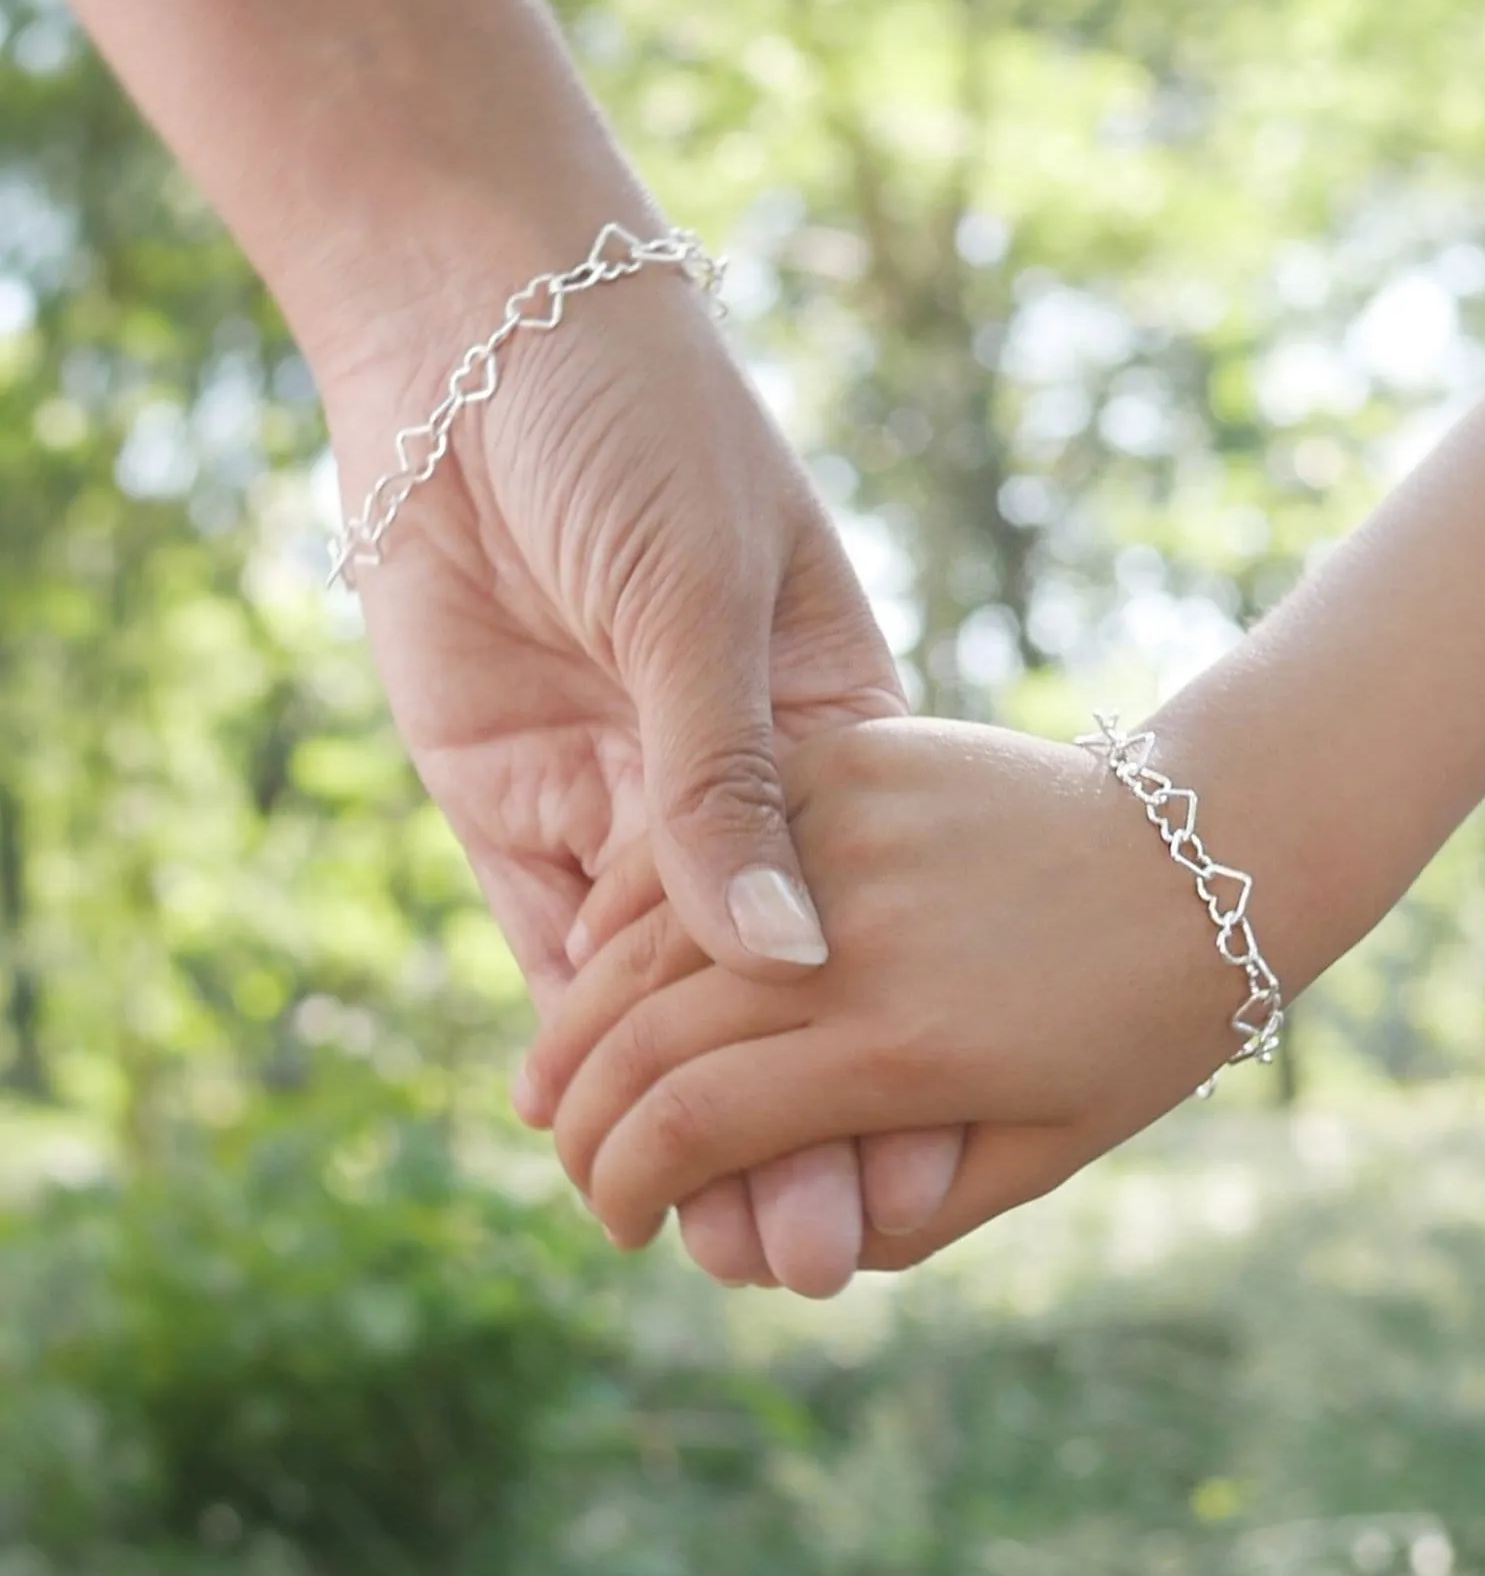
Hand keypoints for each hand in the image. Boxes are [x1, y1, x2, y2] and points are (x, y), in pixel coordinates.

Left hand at [317, 227, 961, 1287]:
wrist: (477, 327)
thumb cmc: (637, 427)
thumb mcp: (700, 593)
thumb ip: (726, 778)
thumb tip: (780, 959)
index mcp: (827, 725)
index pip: (871, 912)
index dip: (896, 1032)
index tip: (915, 1151)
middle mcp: (734, 778)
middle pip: (775, 977)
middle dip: (803, 1118)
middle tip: (826, 1248)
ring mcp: (627, 794)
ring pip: (672, 989)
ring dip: (708, 1115)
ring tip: (742, 1238)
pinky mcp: (522, 804)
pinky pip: (559, 950)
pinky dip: (597, 1052)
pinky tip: (645, 1150)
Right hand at [519, 718, 1251, 1271]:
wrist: (1206, 854)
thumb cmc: (1136, 1026)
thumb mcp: (1039, 1153)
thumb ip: (904, 1214)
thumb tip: (784, 1255)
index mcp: (898, 1049)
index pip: (691, 1127)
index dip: (627, 1184)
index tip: (619, 1223)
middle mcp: (853, 941)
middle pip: (645, 1033)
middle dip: (583, 1115)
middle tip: (572, 1157)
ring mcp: (843, 836)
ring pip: (651, 933)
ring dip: (582, 1015)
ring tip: (559, 1077)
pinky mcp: (846, 759)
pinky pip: (702, 835)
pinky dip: (636, 901)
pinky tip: (601, 953)